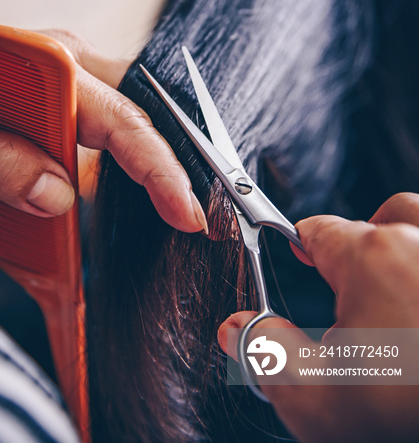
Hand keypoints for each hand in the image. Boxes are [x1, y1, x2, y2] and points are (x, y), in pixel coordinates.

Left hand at [0, 29, 206, 232]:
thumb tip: (59, 198)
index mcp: (46, 63)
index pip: (122, 119)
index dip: (159, 169)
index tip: (185, 213)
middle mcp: (69, 58)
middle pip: (142, 110)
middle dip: (171, 161)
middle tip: (189, 214)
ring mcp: (71, 70)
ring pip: (132, 114)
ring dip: (152, 158)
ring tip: (171, 203)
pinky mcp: (66, 87)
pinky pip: (112, 118)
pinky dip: (128, 153)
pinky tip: (135, 181)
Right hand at [218, 193, 418, 442]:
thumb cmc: (409, 419)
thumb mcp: (320, 401)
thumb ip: (267, 356)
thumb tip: (236, 329)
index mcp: (372, 258)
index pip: (318, 231)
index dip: (301, 244)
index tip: (298, 254)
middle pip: (381, 217)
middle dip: (362, 238)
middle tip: (352, 277)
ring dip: (407, 239)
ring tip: (397, 281)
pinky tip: (417, 295)